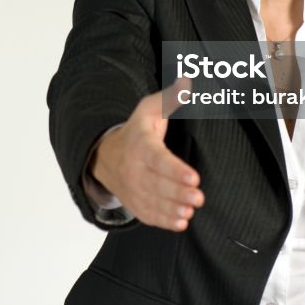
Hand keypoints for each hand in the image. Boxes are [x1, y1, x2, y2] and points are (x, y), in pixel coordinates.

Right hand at [89, 76, 203, 230]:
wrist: (106, 157)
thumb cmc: (136, 133)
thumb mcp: (149, 111)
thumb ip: (170, 99)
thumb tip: (187, 83)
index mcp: (141, 146)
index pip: (158, 160)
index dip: (175, 170)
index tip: (193, 177)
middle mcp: (135, 170)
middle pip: (157, 184)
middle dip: (178, 192)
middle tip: (198, 196)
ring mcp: (134, 189)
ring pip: (154, 202)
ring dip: (173, 208)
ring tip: (190, 210)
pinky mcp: (136, 204)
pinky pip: (149, 215)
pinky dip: (164, 221)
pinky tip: (180, 222)